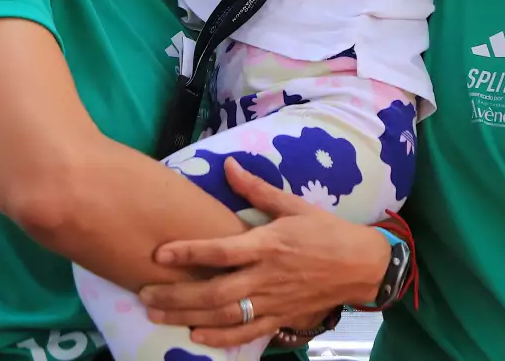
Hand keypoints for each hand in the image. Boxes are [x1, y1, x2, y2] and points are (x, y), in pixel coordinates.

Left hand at [137, 160, 388, 348]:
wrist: (360, 265)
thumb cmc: (325, 231)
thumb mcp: (293, 205)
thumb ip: (257, 189)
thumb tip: (227, 164)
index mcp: (268, 244)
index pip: (222, 251)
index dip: (189, 252)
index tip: (160, 253)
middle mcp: (267, 276)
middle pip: (215, 291)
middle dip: (176, 294)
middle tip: (144, 293)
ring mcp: (273, 301)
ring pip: (224, 315)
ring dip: (188, 316)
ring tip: (157, 313)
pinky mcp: (280, 317)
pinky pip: (246, 333)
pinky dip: (220, 338)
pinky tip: (195, 336)